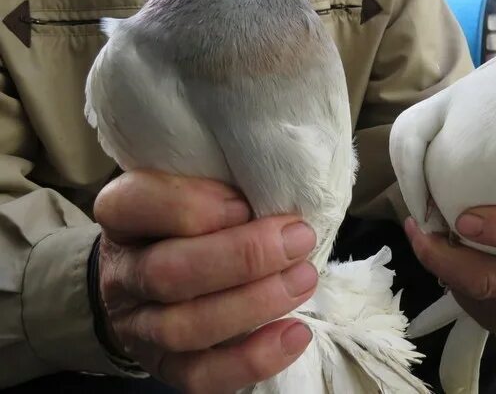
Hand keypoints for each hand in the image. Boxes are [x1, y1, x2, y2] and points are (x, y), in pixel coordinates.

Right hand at [93, 170, 317, 392]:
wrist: (152, 282)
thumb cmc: (191, 224)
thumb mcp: (195, 192)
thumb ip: (222, 187)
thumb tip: (279, 192)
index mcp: (125, 218)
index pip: (133, 204)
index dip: (188, 204)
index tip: (244, 203)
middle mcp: (124, 273)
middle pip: (167, 272)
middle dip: (243, 256)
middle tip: (299, 239)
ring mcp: (139, 326)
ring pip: (185, 327)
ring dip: (254, 304)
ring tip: (304, 279)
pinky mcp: (163, 367)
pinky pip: (200, 376)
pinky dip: (253, 359)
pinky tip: (296, 333)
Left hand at [405, 206, 495, 341]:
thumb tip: (469, 176)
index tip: (464, 218)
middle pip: (491, 280)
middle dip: (445, 256)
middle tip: (420, 230)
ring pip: (473, 295)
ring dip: (441, 265)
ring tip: (422, 237)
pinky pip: (471, 305)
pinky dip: (452, 279)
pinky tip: (444, 259)